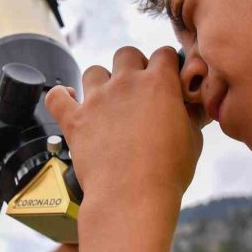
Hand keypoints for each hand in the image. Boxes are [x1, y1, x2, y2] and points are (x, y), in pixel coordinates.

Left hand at [46, 45, 203, 205]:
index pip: (163, 54)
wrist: (132, 197)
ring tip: (107, 101)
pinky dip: (61, 97)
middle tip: (138, 90)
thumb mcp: (194, 140)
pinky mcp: (75, 119)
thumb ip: (191, 115)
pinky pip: (57, 97)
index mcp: (159, 83)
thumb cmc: (167, 173)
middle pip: (126, 54)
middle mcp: (126, 84)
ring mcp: (97, 99)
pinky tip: (68, 100)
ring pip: (94, 71)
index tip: (168, 77)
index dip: (167, 64)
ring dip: (101, 82)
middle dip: (133, 66)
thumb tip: (193, 106)